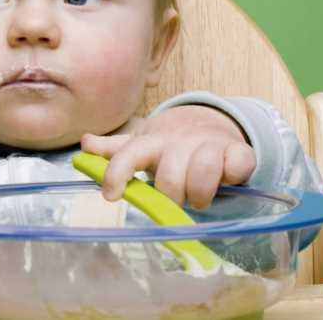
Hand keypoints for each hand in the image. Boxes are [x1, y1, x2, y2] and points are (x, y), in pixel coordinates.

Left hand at [80, 105, 255, 209]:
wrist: (209, 124)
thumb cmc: (170, 144)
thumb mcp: (142, 145)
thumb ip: (115, 150)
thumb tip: (85, 144)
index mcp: (151, 143)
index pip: (129, 155)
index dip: (117, 174)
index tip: (110, 196)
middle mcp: (179, 143)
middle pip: (170, 178)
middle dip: (172, 197)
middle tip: (176, 198)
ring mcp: (209, 144)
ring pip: (204, 173)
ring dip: (201, 193)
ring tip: (199, 196)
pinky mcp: (238, 151)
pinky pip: (238, 165)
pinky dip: (234, 175)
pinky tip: (229, 178)